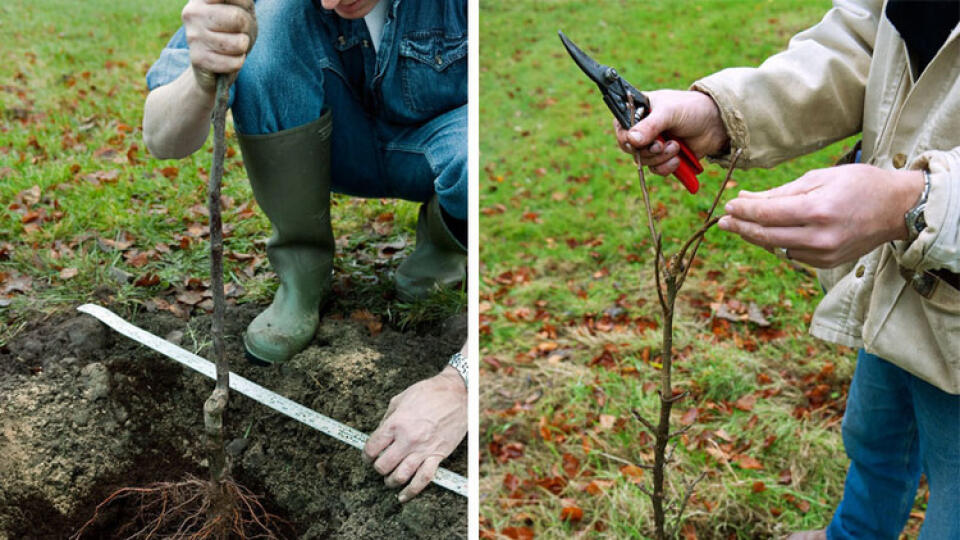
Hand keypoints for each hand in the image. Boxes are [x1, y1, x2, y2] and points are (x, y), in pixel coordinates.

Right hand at [181, 0, 256, 92]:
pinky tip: (228, 57)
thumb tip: (229, 5)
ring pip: (239, 43)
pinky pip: (235, 62)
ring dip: (243, 46)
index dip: (240, 6)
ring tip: (232, 44)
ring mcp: (193, 36)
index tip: (235, 9)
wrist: (217, 61)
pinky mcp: (198, 59)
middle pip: (238, 18)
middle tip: (238, 30)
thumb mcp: (242, 7)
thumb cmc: (234, 27)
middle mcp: (192, 13)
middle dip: (246, 27)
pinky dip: (238, 61)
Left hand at [363, 365, 466, 501]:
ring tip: (389, 479)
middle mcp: (408, 439)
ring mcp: (423, 449)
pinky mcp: (437, 456)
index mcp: (396, 424)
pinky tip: (403, 496)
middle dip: (378, 468)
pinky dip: (411, 491)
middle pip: (383, 465)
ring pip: (400, 476)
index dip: (366, 455)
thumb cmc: (430, 393)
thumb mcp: (401, 399)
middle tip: (379, 465)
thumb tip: (379, 434)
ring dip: (390, 481)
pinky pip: (423, 479)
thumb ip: (388, 418)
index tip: (368, 456)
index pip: (372, 448)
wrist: (458, 394)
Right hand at [614, 89, 728, 175]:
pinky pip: (656, 170)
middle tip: (661, 145)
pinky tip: (678, 159)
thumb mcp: (670, 112)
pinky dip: (666, 167)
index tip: (637, 142)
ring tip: (676, 147)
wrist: (717, 123)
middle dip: (647, 150)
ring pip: (644, 161)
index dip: (626, 137)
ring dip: (660, 158)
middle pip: (630, 148)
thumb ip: (650, 125)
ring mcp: (653, 145)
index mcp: (638, 111)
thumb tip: (632, 140)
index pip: (620, 127)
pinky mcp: (664, 158)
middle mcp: (642, 129)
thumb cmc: (692, 108)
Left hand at [717, 164, 924, 267]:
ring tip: (739, 225)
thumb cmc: (858, 184)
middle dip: (741, 228)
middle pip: (766, 236)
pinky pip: (791, 255)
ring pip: (776, 248)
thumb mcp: (819, 177)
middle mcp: (820, 237)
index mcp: (818, 210)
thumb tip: (745, 198)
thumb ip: (780, 192)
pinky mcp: (826, 263)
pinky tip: (767, 233)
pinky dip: (776, 243)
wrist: (897, 209)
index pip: (767, 215)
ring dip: (755, 237)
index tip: (728, 206)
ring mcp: (824, 254)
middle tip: (722, 221)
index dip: (743, 212)